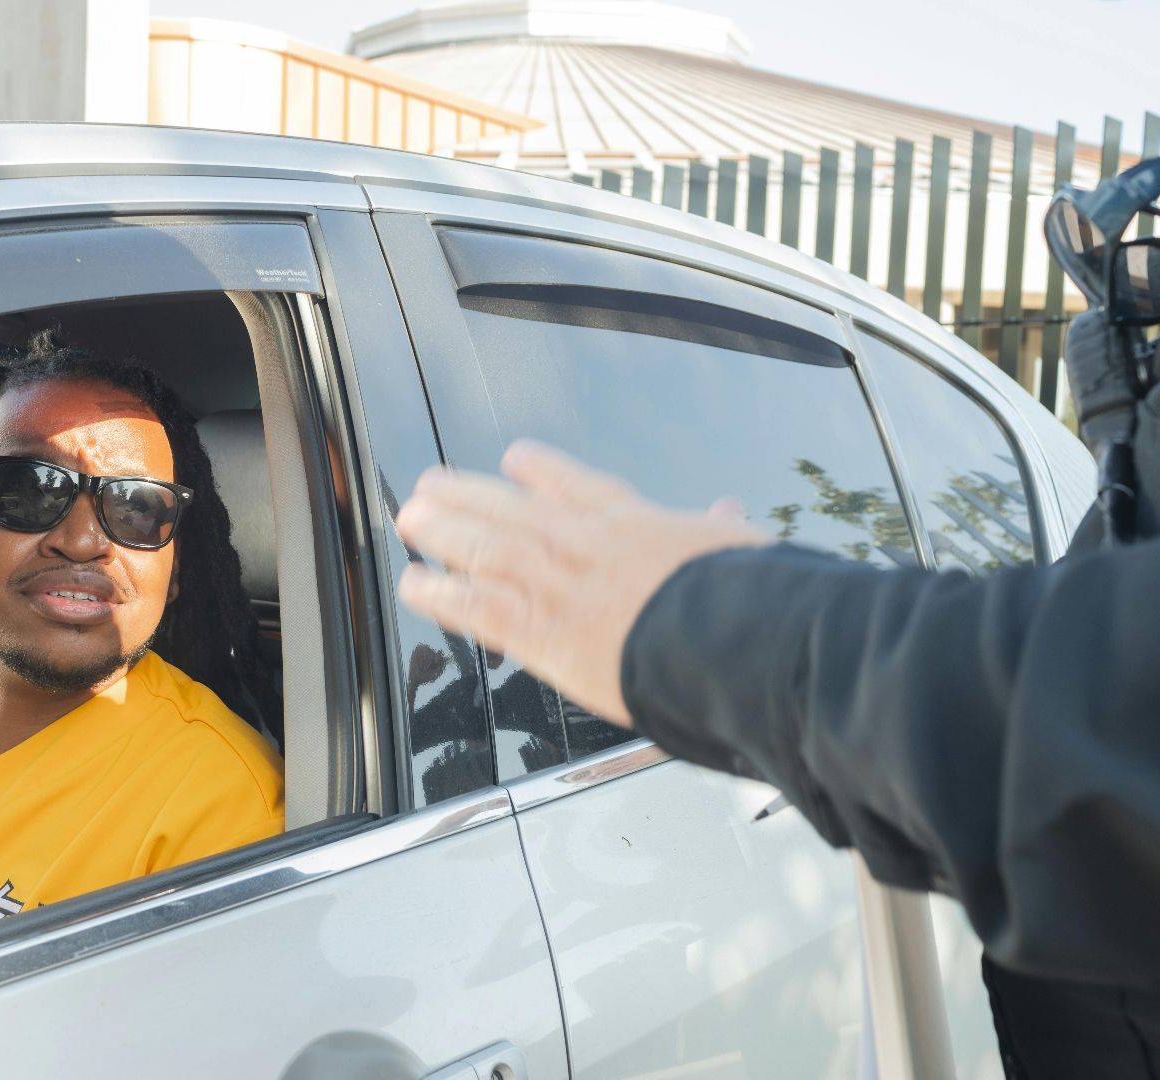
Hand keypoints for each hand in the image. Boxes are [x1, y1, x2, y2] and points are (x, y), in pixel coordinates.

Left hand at [396, 440, 768, 725]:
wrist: (733, 637)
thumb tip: (731, 512)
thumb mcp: (744, 551)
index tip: (517, 459)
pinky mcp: (542, 630)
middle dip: (470, 494)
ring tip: (410, 516)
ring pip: (487, 545)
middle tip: (433, 483)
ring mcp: (559, 582)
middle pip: (515, 508)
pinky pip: (477, 607)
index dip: (543, 471)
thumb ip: (722, 533)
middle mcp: (588, 543)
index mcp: (638, 523)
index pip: (581, 487)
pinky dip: (442, 595)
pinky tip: (414, 585)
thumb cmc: (749, 602)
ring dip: (444, 528)